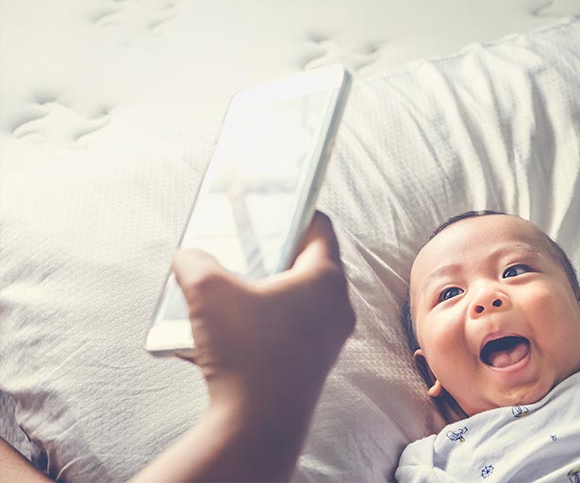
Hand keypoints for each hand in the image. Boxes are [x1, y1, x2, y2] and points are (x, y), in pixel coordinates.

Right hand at [172, 211, 355, 411]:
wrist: (256, 425)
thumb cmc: (245, 352)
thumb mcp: (207, 290)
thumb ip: (195, 260)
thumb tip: (190, 257)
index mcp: (325, 278)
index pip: (320, 227)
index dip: (293, 211)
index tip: (270, 208)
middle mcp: (337, 306)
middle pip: (308, 263)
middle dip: (274, 253)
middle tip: (245, 249)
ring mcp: (330, 339)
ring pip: (300, 298)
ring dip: (268, 290)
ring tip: (233, 289)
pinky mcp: (314, 364)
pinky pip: (294, 328)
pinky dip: (268, 320)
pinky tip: (234, 328)